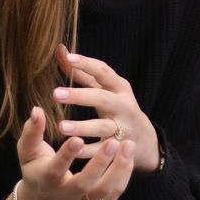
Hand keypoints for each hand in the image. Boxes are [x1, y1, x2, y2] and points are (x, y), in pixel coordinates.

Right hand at [9, 105, 133, 199]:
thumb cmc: (36, 171)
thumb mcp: (28, 153)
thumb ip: (32, 132)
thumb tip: (36, 109)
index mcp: (46, 181)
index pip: (55, 169)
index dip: (66, 155)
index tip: (78, 137)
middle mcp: (65, 196)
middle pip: (84, 184)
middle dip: (100, 163)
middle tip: (114, 141)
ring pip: (104, 191)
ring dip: (119, 169)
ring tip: (129, 145)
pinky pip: (114, 194)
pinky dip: (124, 175)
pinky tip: (129, 155)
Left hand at [53, 44, 160, 171]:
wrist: (143, 140)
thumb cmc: (116, 106)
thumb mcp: (105, 88)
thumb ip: (82, 71)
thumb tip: (60, 49)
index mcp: (119, 87)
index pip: (103, 71)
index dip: (86, 63)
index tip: (68, 58)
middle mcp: (123, 105)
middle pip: (102, 98)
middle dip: (80, 96)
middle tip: (55, 94)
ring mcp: (123, 128)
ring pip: (102, 126)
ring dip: (82, 127)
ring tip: (61, 126)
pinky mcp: (118, 149)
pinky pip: (101, 149)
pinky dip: (87, 150)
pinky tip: (72, 148)